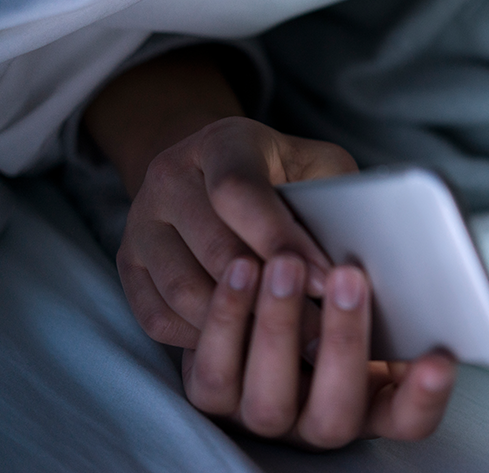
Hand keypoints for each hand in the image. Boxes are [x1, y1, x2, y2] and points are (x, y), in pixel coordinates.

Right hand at [117, 116, 357, 348]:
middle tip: (320, 334)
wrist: (213, 171)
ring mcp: (140, 223)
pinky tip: (246, 346)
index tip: (325, 281)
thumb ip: (336, 196)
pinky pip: (159, 318)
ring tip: (291, 347)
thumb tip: (357, 250)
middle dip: (272, 297)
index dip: (281, 240)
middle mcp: (168, 177)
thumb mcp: (317, 165)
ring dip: (240, 326)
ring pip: (184, 291)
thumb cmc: (283, 174)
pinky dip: (203, 339)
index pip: (239, 192)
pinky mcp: (128, 265)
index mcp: (221, 143)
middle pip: (214, 249)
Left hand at [184, 256, 455, 446]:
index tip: (440, 359)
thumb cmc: (329, 282)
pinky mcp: (215, 397)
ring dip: (279, 327)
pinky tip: (242, 268)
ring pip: (269, 401)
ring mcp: (266, 414)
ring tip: (286, 264)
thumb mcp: (366, 285)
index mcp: (374, 402)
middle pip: (336, 415)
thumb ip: (390, 289)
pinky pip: (213, 372)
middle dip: (344, 344)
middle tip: (350, 278)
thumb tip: (412, 261)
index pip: (409, 419)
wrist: (265, 278)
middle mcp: (319, 419)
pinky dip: (227, 318)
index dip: (425, 397)